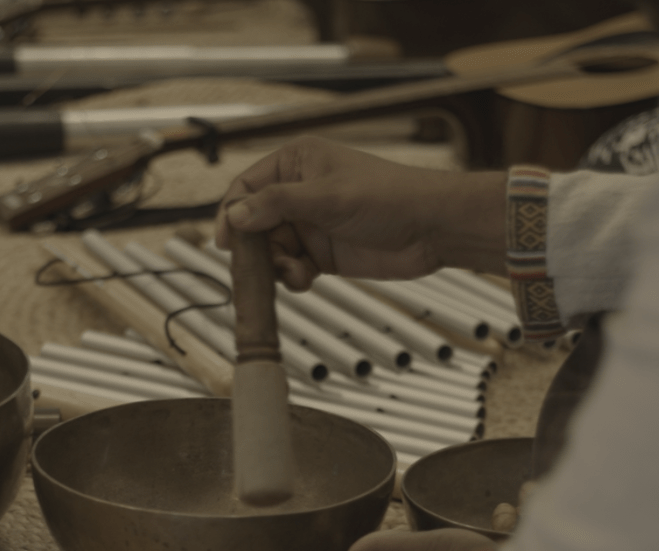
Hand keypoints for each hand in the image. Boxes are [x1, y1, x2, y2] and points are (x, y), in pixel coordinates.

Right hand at [215, 137, 510, 290]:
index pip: (246, 187)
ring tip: (294, 273)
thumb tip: (235, 215)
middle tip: (259, 266)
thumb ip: (278, 204)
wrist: (432, 228)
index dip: (231, 213)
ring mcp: (311, 224)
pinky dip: (292, 277)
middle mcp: (299, 193)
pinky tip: (306, 279)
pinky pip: (291, 267)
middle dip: (256, 247)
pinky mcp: (323, 253)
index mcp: (297, 163)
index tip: (226, 241)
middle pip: (254, 223)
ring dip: (276, 266)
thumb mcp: (328, 197)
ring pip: (272, 250)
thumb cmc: (391, 196)